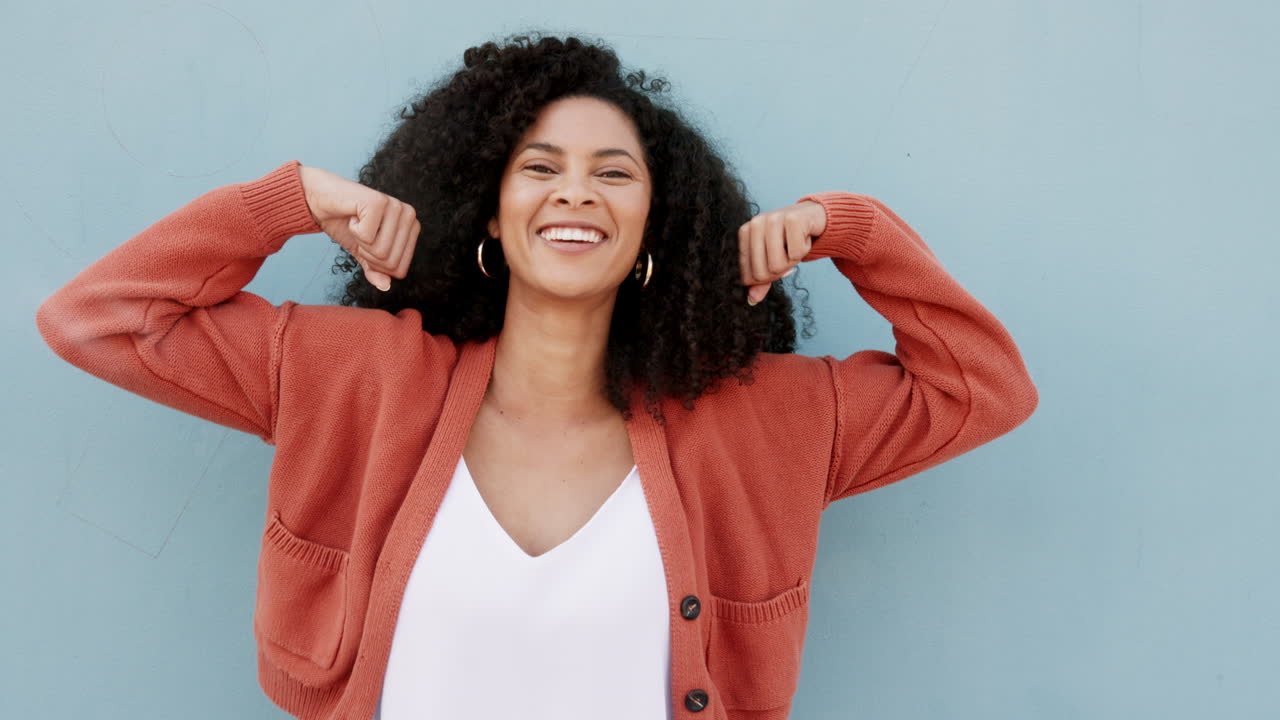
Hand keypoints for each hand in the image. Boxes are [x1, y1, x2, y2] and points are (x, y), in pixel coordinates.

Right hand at [298, 164, 419, 291]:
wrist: (321, 201)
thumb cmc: (345, 224)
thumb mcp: (363, 252)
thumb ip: (376, 270)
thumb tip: (385, 287)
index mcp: (412, 228)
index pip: (399, 270)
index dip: (377, 265)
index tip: (367, 244)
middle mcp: (409, 215)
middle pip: (390, 262)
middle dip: (368, 254)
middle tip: (360, 233)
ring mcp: (396, 206)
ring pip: (381, 251)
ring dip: (360, 242)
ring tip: (357, 223)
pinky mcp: (379, 201)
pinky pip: (367, 236)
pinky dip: (354, 230)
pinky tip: (353, 215)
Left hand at [738, 200, 826, 304]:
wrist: (813, 215)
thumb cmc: (789, 239)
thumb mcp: (772, 259)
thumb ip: (761, 280)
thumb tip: (752, 300)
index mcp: (745, 233)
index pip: (748, 276)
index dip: (766, 279)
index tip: (776, 265)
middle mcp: (756, 223)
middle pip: (762, 273)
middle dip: (780, 271)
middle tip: (787, 254)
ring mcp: (773, 219)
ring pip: (778, 265)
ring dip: (792, 261)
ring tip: (795, 245)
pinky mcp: (793, 219)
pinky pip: (796, 254)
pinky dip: (804, 250)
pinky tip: (804, 237)